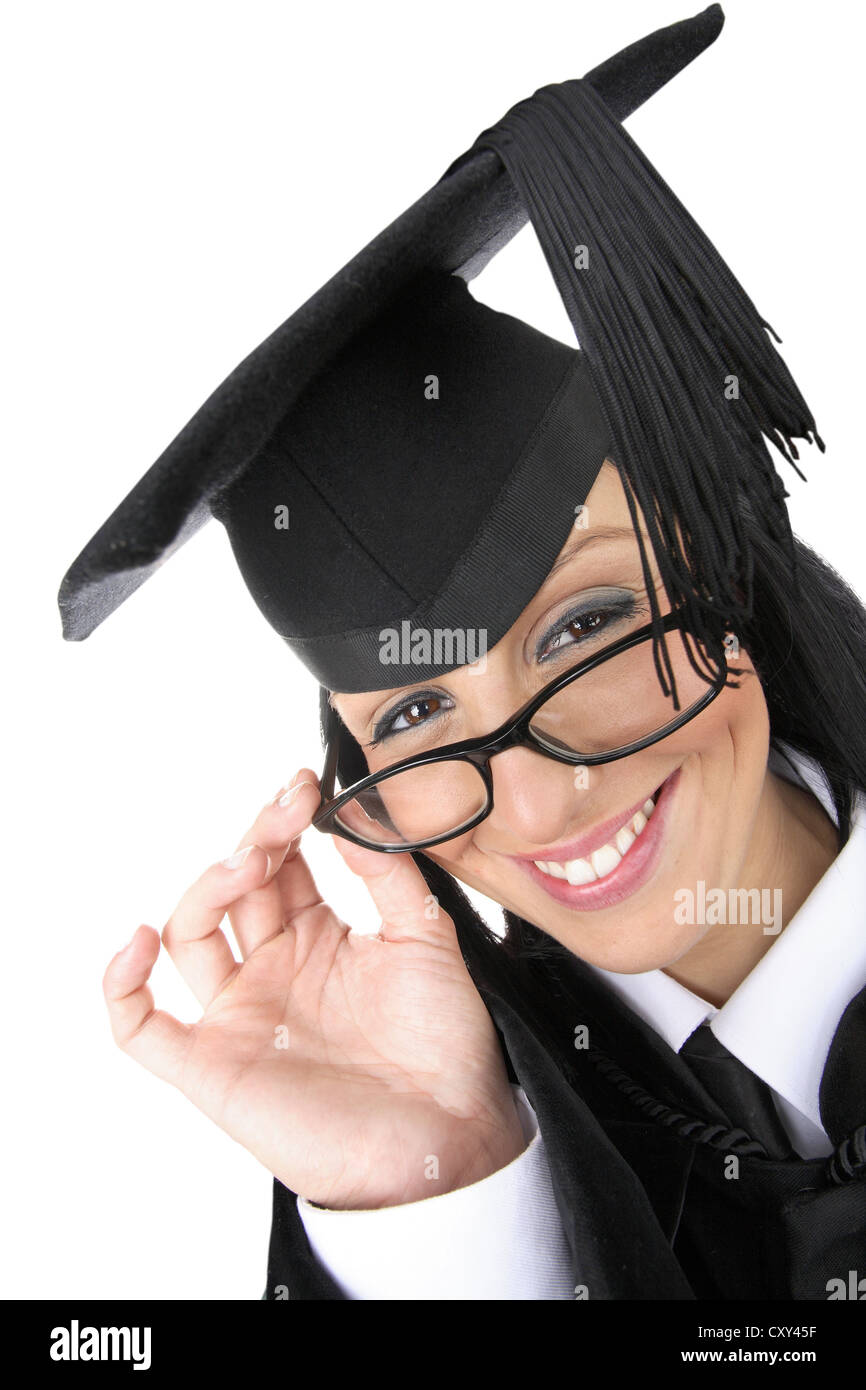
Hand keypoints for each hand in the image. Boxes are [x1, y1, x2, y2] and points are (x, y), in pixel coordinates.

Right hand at [103, 771, 525, 1209]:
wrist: (450, 1136)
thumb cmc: (444, 1045)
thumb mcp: (426, 939)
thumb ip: (388, 875)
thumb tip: (350, 815)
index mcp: (316, 936)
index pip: (281, 864)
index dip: (285, 822)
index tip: (306, 786)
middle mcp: (272, 969)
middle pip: (235, 888)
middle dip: (256, 839)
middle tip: (287, 810)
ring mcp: (238, 1015)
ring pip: (189, 934)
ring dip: (207, 887)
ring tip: (248, 863)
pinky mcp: (212, 1066)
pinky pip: (140, 1027)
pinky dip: (121, 983)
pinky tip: (140, 938)